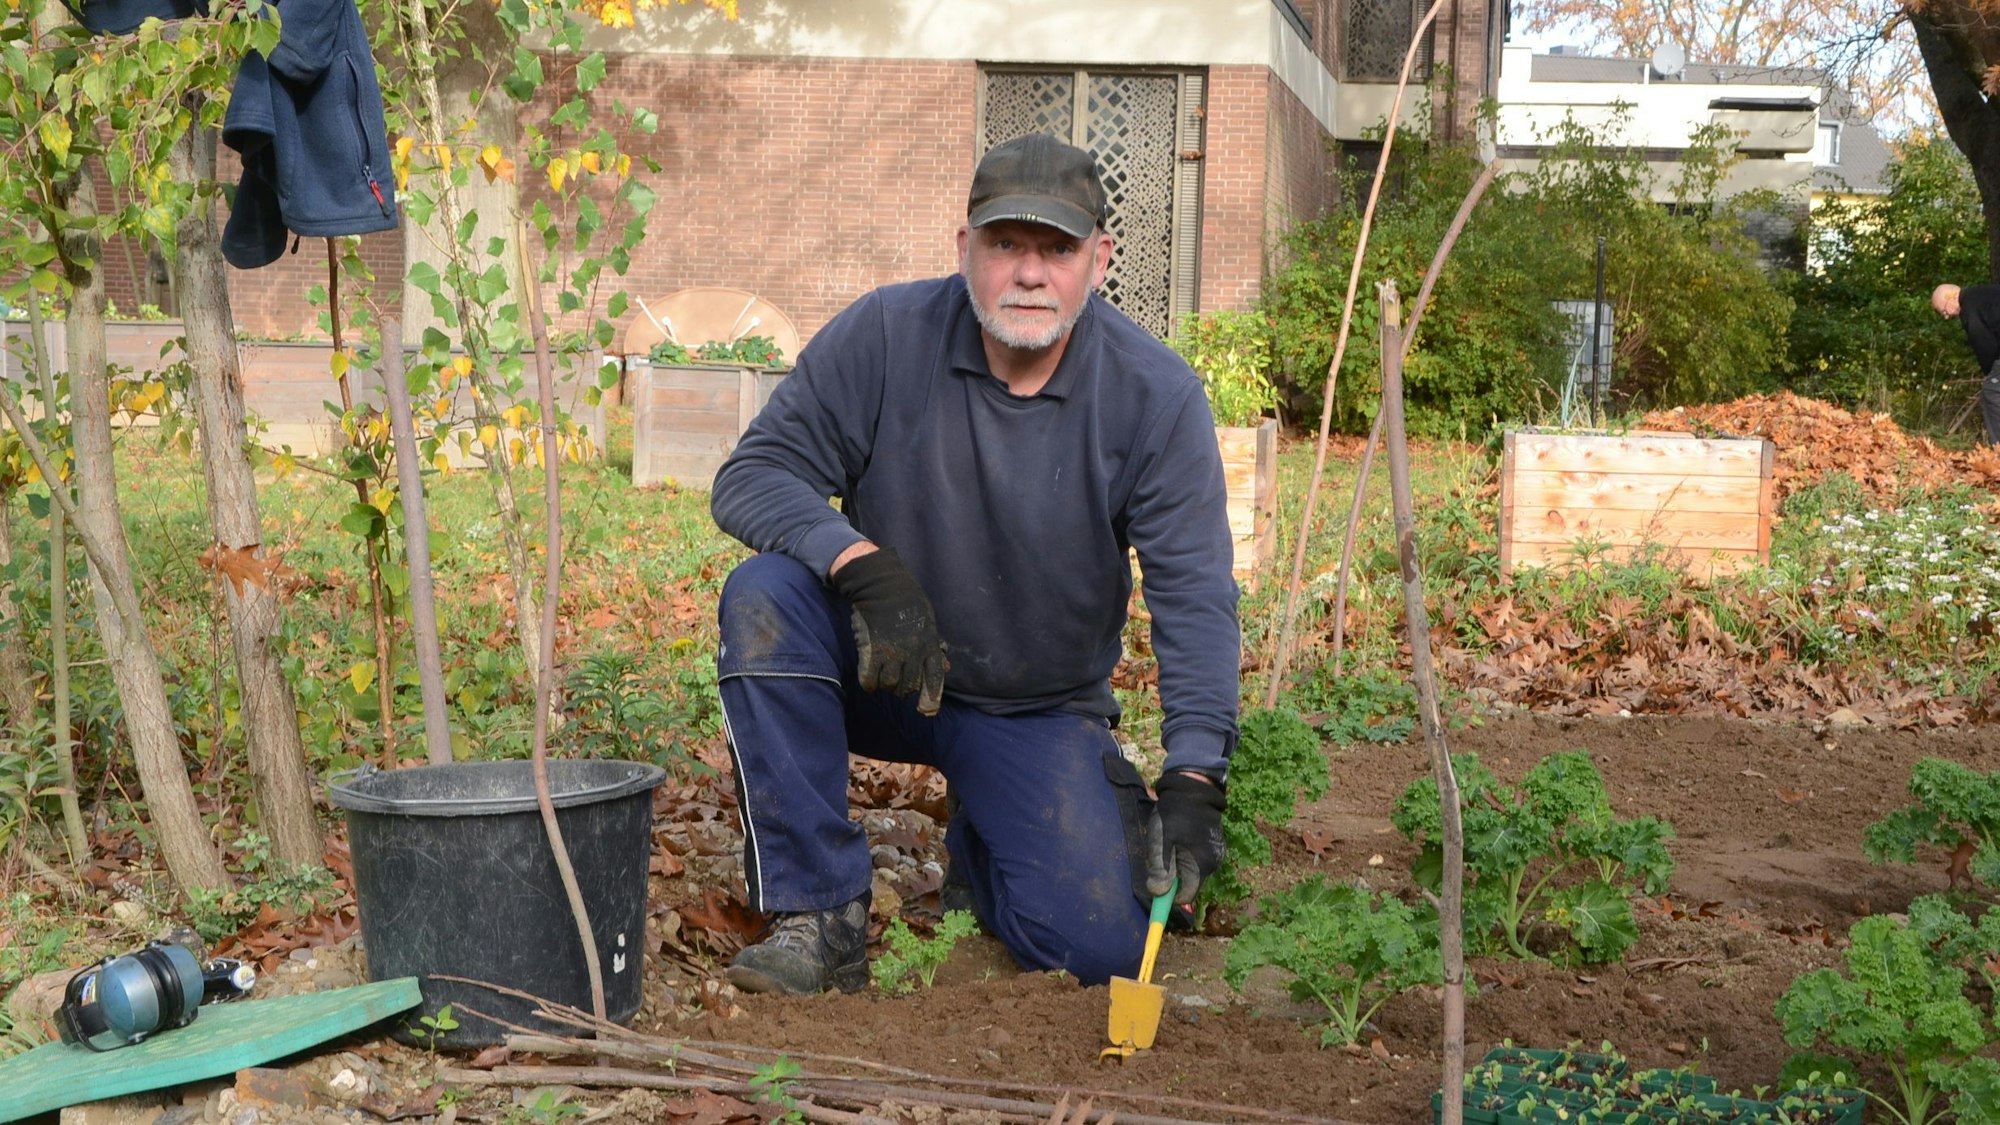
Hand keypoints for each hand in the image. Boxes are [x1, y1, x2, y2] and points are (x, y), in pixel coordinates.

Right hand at [829, 547, 948, 714]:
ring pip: (890, 686)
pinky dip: (869, 683)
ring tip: (882, 676)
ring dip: (885, 686)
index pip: (935, 678)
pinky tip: (868, 678)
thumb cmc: (906, 603)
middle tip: (896, 682)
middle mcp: (912, 652)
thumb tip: (946, 668)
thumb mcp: (927, 623)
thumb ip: (934, 647)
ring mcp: (891, 652)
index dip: (932, 697)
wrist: (882, 585)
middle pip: (909, 687)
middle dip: (903, 689)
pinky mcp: (871, 651)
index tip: (927, 711)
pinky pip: (870, 680)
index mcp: (929, 645)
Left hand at [1146, 772, 1224, 904]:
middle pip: (1189, 882)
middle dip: (1173, 876)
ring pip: (1193, 870)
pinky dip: (1187, 854)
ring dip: (1180, 864)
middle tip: (1161, 855)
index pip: (1186, 896)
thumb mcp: (1161, 841)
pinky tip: (1180, 836)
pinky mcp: (1215, 844)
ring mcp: (1216, 853)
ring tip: (1170, 841)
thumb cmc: (1174, 815)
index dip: (1169, 894)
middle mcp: (1213, 863)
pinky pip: (1198, 858)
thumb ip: (1160, 869)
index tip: (1157, 882)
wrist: (1193, 788)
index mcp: (1201, 865)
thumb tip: (1158, 894)